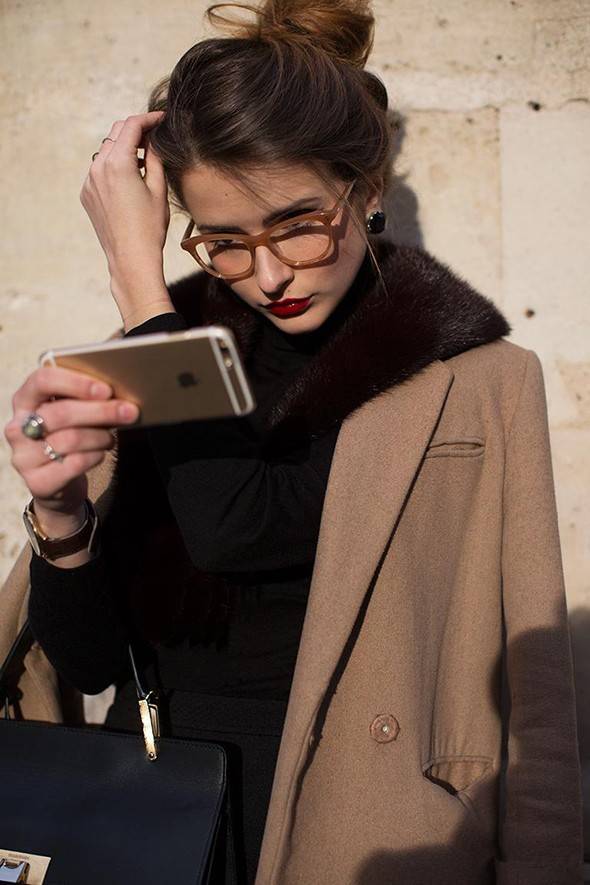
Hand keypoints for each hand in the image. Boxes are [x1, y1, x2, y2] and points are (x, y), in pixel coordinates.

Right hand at [4, 365, 139, 519]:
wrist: (58, 483)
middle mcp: (17, 427)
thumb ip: (83, 400)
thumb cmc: (68, 437)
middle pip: (61, 413)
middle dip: (101, 411)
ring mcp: (23, 457)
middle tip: (129, 412)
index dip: (76, 383)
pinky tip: (100, 453)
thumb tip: (118, 396)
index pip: (43, 381)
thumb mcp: (71, 415)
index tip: (106, 390)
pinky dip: (95, 456)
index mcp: (24, 400)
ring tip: (111, 438)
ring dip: (100, 436)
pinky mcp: (37, 482)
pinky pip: (75, 464)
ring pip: (70, 439)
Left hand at [79, 111, 173, 324]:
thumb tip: (155, 137)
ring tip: (144, 160)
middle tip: (154, 136)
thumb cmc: (150, 227)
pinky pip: (99, 170)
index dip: (148, 118)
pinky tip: (130, 180)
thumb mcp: (158, 188)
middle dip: (134, 131)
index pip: (131, 126)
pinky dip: (113, 167)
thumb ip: (155, 157)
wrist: (131, 258)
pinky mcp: (86, 194)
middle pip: (115, 134)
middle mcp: (98, 167)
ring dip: (123, 149)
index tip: (161, 118)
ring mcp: (89, 181)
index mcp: (118, 163)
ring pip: (106, 151)